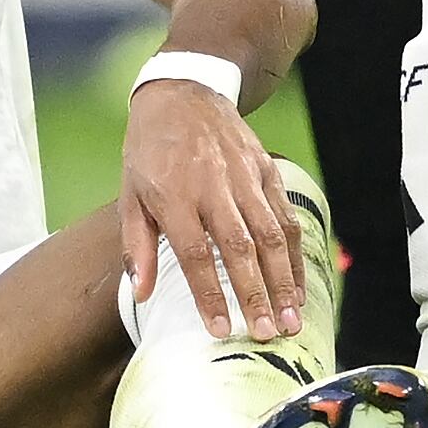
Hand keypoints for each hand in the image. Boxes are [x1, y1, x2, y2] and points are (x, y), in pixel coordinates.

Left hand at [119, 79, 306, 339]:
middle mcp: (212, 186)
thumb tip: (142, 293)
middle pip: (239, 247)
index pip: (194, 253)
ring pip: (270, 234)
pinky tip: (298, 284)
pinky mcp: (266, 170)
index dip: (209, 293)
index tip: (221, 329)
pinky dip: (294, 253)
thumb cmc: (150, 151)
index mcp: (173, 195)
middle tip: (268, 334)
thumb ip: (137, 246)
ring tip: (291, 319)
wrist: (183, 93)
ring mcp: (244, 177)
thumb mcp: (130, 194)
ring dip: (282, 280)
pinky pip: (286, 215)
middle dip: (255, 294)